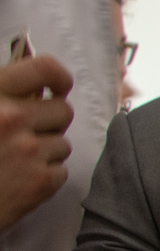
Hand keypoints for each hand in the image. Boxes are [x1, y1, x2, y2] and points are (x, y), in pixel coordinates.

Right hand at [0, 55, 74, 232]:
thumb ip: (3, 97)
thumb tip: (35, 90)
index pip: (43, 69)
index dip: (58, 76)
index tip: (59, 86)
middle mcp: (12, 118)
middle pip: (63, 110)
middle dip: (50, 122)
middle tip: (28, 134)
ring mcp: (29, 151)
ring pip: (62, 143)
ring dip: (45, 152)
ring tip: (13, 162)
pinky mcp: (40, 181)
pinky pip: (60, 171)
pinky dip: (44, 177)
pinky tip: (17, 180)